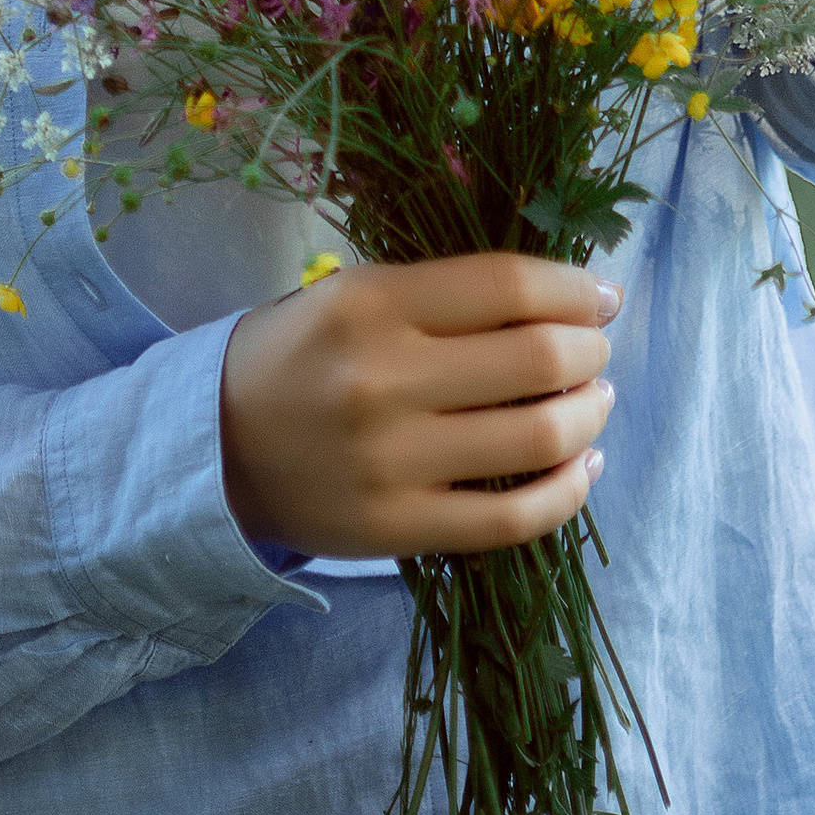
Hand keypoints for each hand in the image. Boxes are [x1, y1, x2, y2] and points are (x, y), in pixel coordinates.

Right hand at [220, 254, 616, 559]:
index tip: (601, 297)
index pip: (510, 285)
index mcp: (370, 305)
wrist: (214, 447)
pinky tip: (584, 467)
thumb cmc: (299, 358)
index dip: (577, 289)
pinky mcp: (397, 528)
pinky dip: (570, 491)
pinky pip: (513, 519)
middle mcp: (382, 381)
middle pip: (539, 358)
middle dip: (591, 351)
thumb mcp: (352, 296)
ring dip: (591, 414)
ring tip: (593, 403)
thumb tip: (567, 295)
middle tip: (593, 352)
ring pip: (541, 437)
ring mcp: (391, 462)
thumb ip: (445, 291)